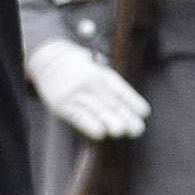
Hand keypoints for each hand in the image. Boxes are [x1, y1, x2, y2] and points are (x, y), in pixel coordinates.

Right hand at [27, 37, 150, 139]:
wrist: (50, 60)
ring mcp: (75, 93)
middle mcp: (90, 82)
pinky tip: (99, 133)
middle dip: (125, 117)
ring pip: (96, 110)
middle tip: (137, 129)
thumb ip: (114, 90)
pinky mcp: (62, 104)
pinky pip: (78, 117)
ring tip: (121, 131)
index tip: (144, 113)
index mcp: (102, 75)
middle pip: (111, 102)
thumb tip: (135, 112)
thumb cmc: (81, 70)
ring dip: (110, 122)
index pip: (121, 90)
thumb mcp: (99, 72)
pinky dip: (89, 126)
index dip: (133, 101)